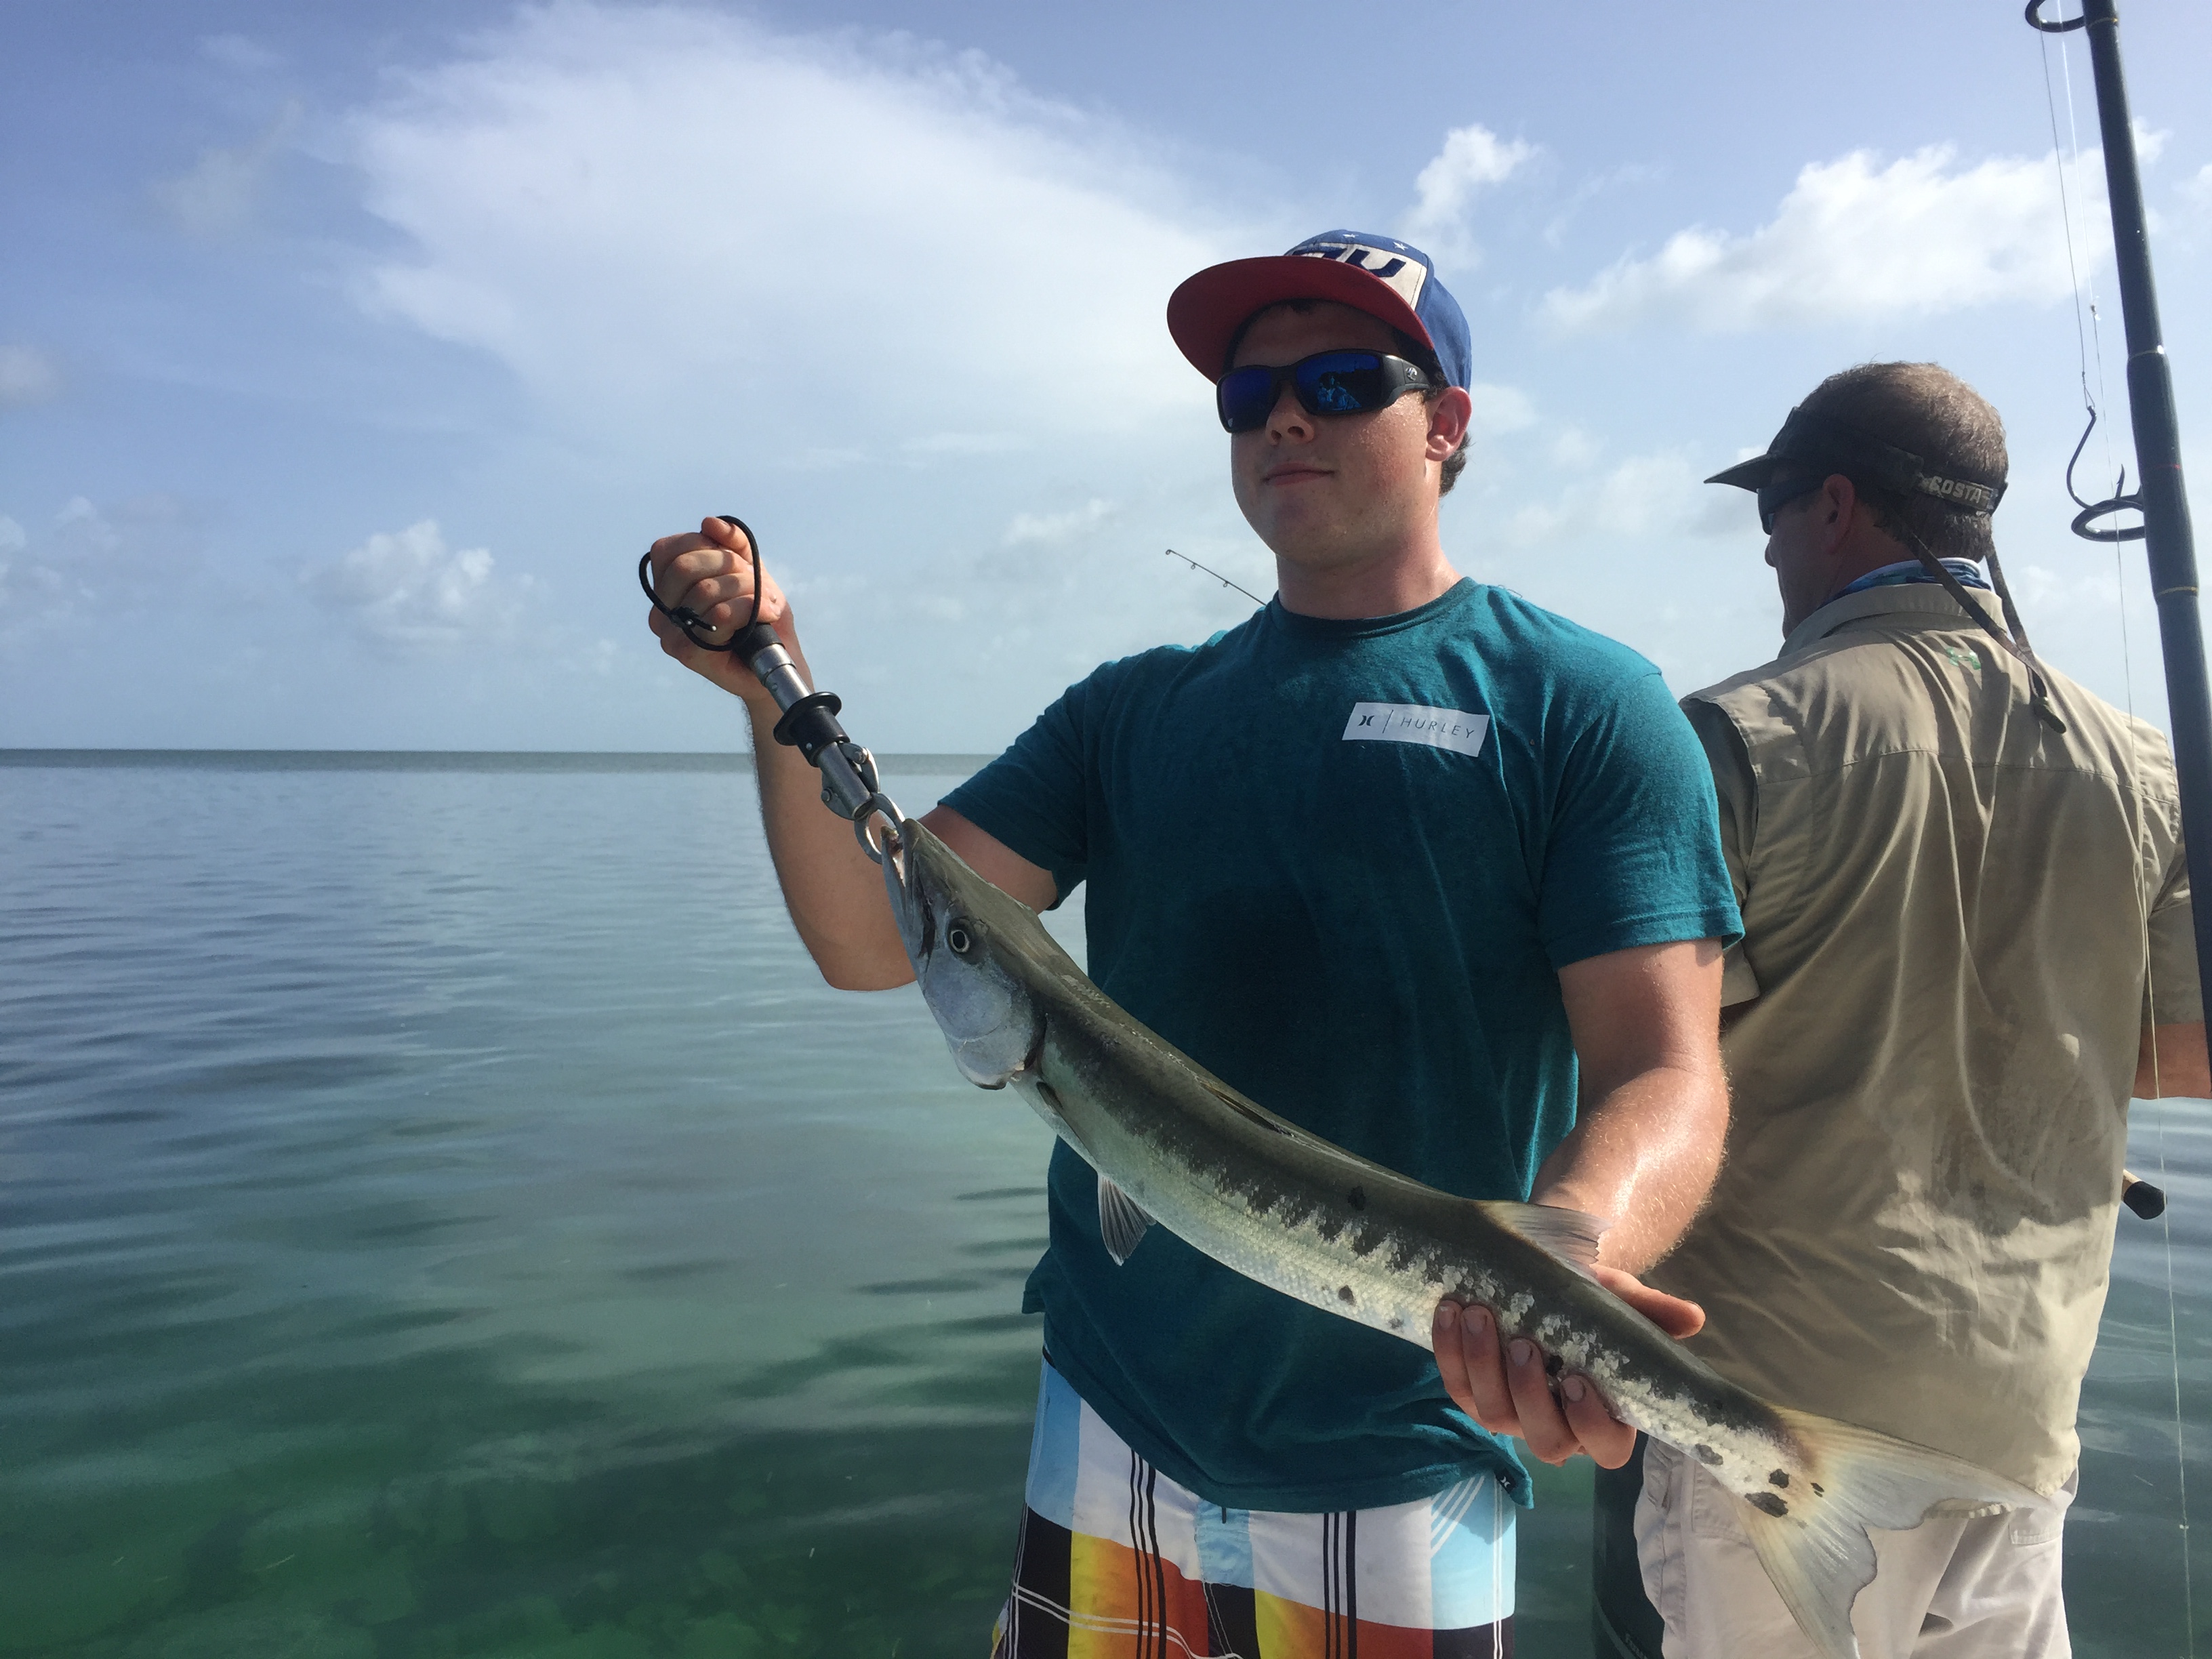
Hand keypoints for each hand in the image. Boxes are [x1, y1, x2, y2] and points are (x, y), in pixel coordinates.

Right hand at [642, 516, 796, 705]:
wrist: (777, 662)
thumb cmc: (760, 616)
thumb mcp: (750, 570)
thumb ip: (733, 542)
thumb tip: (709, 523)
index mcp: (665, 589)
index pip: (668, 548)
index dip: (706, 545)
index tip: (734, 562)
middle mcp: (660, 613)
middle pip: (686, 566)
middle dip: (731, 566)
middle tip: (756, 584)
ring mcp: (671, 636)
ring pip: (706, 589)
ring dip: (749, 590)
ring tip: (767, 604)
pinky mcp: (690, 655)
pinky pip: (720, 616)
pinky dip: (752, 608)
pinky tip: (766, 616)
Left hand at [1431, 1267, 1703, 1468]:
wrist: (1538, 1278)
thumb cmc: (1588, 1299)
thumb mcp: (1618, 1299)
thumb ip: (1649, 1311)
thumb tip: (1692, 1317)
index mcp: (1605, 1415)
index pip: (1606, 1446)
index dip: (1591, 1424)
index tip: (1577, 1379)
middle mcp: (1557, 1426)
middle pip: (1545, 1440)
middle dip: (1529, 1393)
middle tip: (1524, 1342)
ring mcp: (1511, 1415)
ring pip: (1494, 1416)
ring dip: (1482, 1365)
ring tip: (1478, 1313)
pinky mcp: (1472, 1395)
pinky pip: (1457, 1388)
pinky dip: (1449, 1352)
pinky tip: (1449, 1311)